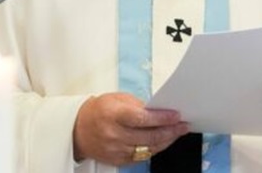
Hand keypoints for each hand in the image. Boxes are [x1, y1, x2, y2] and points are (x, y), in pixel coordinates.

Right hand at [72, 93, 189, 165]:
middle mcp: (114, 134)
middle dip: (170, 131)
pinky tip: (163, 142)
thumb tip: (160, 111)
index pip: (142, 118)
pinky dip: (155, 148)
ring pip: (149, 148)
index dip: (162, 118)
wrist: (78, 130)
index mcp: (113, 115)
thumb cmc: (99, 110)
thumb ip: (139, 105)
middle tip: (183, 125)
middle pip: (149, 136)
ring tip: (177, 133)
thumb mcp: (117, 99)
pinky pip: (142, 156)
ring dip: (166, 141)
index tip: (177, 116)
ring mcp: (116, 150)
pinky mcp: (118, 161)